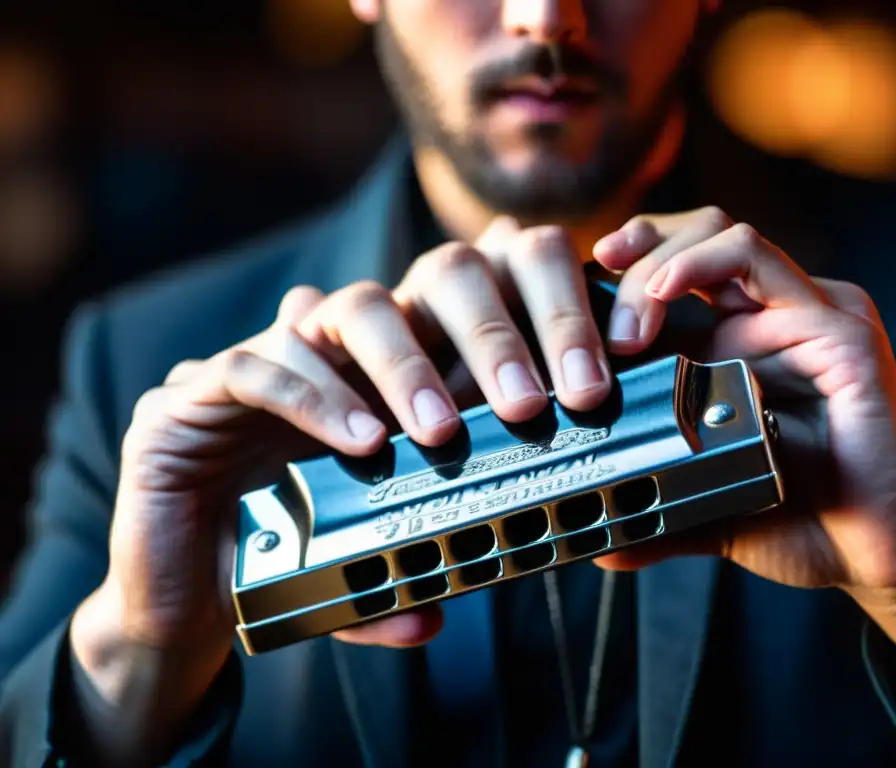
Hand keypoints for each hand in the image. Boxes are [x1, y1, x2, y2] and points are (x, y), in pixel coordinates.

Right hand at [83, 218, 616, 652]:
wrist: (183, 595)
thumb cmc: (290, 561)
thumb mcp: (369, 560)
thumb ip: (398, 575)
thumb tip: (436, 615)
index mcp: (387, 374)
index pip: (472, 309)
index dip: (533, 321)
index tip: (585, 381)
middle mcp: (334, 351)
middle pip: (427, 283)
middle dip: (489, 336)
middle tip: (532, 405)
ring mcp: (265, 358)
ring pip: (348, 311)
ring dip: (403, 369)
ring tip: (439, 434)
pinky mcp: (193, 392)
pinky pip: (257, 366)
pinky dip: (315, 398)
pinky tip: (359, 443)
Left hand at [590, 207, 895, 684]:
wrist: (879, 557)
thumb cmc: (801, 520)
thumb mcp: (705, 503)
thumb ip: (655, 509)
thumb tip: (600, 546)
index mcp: (738, 343)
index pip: (676, 269)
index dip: (623, 266)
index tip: (573, 291)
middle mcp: (772, 317)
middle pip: (694, 235)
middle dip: (634, 252)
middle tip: (591, 302)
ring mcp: (807, 315)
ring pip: (721, 235)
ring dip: (658, 263)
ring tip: (626, 327)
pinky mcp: (837, 327)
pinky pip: (759, 262)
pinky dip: (700, 264)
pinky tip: (661, 295)